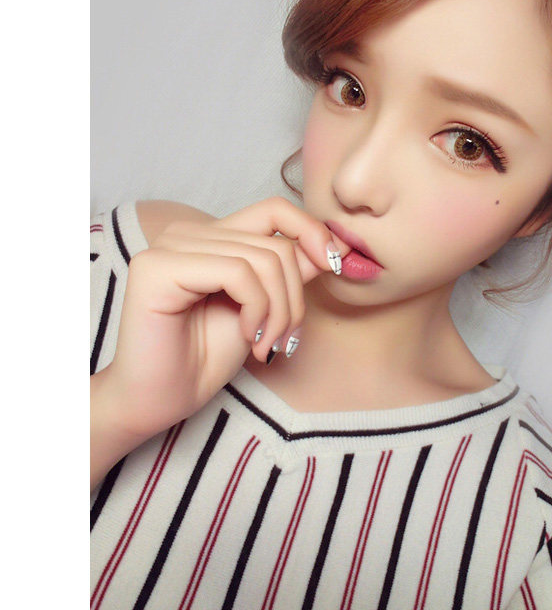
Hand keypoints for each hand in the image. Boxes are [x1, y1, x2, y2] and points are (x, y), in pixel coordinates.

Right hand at [95, 197, 349, 441]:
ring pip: (264, 259)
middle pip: (277, 243)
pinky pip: (238, 273)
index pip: (275, 209)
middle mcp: (187, 232)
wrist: (159, 401)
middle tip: (284, 339)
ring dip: (280, 311)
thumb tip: (335, 246)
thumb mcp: (264, 308)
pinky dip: (257, 309)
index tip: (334, 266)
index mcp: (210, 236)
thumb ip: (291, 272)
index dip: (313, 232)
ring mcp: (169, 246)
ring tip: (266, 343)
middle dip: (295, 297)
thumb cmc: (204, 358)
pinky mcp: (158, 268)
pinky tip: (247, 336)